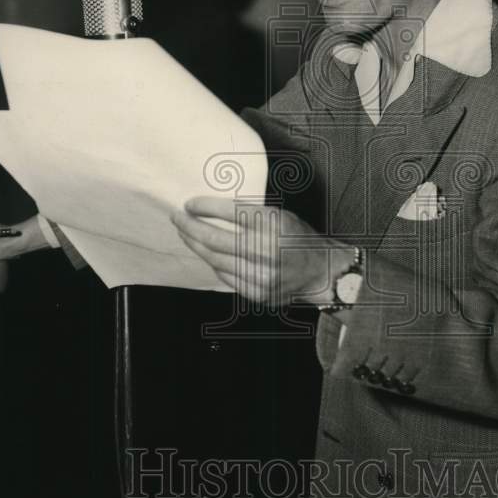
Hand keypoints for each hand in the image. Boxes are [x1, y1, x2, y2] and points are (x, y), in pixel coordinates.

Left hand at [171, 196, 353, 304]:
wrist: (320, 271)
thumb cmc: (298, 238)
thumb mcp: (279, 215)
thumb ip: (250, 213)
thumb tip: (210, 209)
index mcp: (272, 224)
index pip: (228, 212)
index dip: (203, 207)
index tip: (189, 204)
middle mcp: (266, 250)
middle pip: (214, 238)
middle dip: (190, 227)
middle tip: (177, 218)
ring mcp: (261, 275)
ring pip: (215, 260)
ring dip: (196, 246)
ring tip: (186, 235)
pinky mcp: (257, 293)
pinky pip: (225, 276)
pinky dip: (213, 263)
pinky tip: (207, 254)